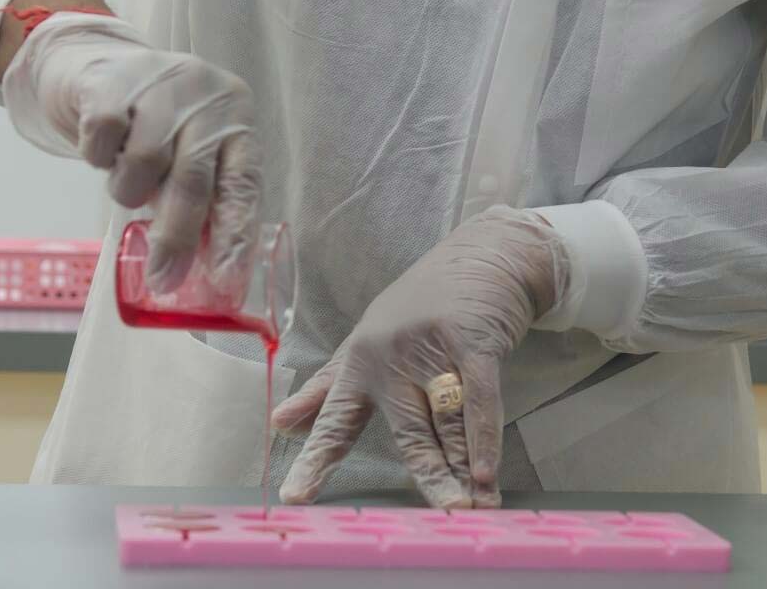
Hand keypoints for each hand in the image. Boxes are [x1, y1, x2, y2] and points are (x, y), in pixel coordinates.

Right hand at [0, 10, 259, 292]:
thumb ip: (201, 197)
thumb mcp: (188, 152)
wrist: (97, 66)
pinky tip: (105, 149)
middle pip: (194, 179)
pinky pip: (103, 143)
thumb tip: (203, 270)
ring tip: (127, 181)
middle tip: (163, 279)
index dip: (235, 233)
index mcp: (235, 118)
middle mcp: (205, 97)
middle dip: (177, 237)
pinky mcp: (111, 83)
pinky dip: (99, 158)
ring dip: (129, 190)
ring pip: (144, 164)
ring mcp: (159, 85)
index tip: (225, 279)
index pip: (243, 183)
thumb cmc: (153, 124)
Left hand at [273, 207, 565, 508]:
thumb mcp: (367, 340)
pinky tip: (486, 474)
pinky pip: (479, 400)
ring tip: (471, 508)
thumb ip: (328, 388)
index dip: (317, 458)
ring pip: (448, 424)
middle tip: (440, 513)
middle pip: (409, 431)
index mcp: (361, 361)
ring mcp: (432, 349)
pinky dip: (484, 439)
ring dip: (464, 470)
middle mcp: (391, 357)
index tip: (297, 496)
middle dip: (428, 475)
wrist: (483, 254)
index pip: (336, 419)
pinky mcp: (473, 342)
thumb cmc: (422, 303)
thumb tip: (279, 423)